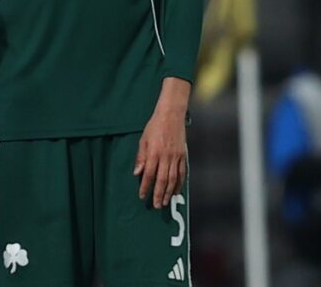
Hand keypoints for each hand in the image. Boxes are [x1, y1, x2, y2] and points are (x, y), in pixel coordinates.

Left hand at [135, 78, 190, 208]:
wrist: (171, 115)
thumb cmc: (154, 126)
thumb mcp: (143, 140)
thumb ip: (140, 157)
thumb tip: (137, 173)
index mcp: (154, 153)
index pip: (148, 174)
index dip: (145, 187)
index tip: (142, 196)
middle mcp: (166, 157)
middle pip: (162, 180)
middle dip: (158, 194)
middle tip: (156, 205)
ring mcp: (176, 157)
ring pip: (173, 179)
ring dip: (168, 192)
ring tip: (165, 202)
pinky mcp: (183, 156)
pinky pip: (182, 173)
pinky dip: (179, 184)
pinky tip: (175, 191)